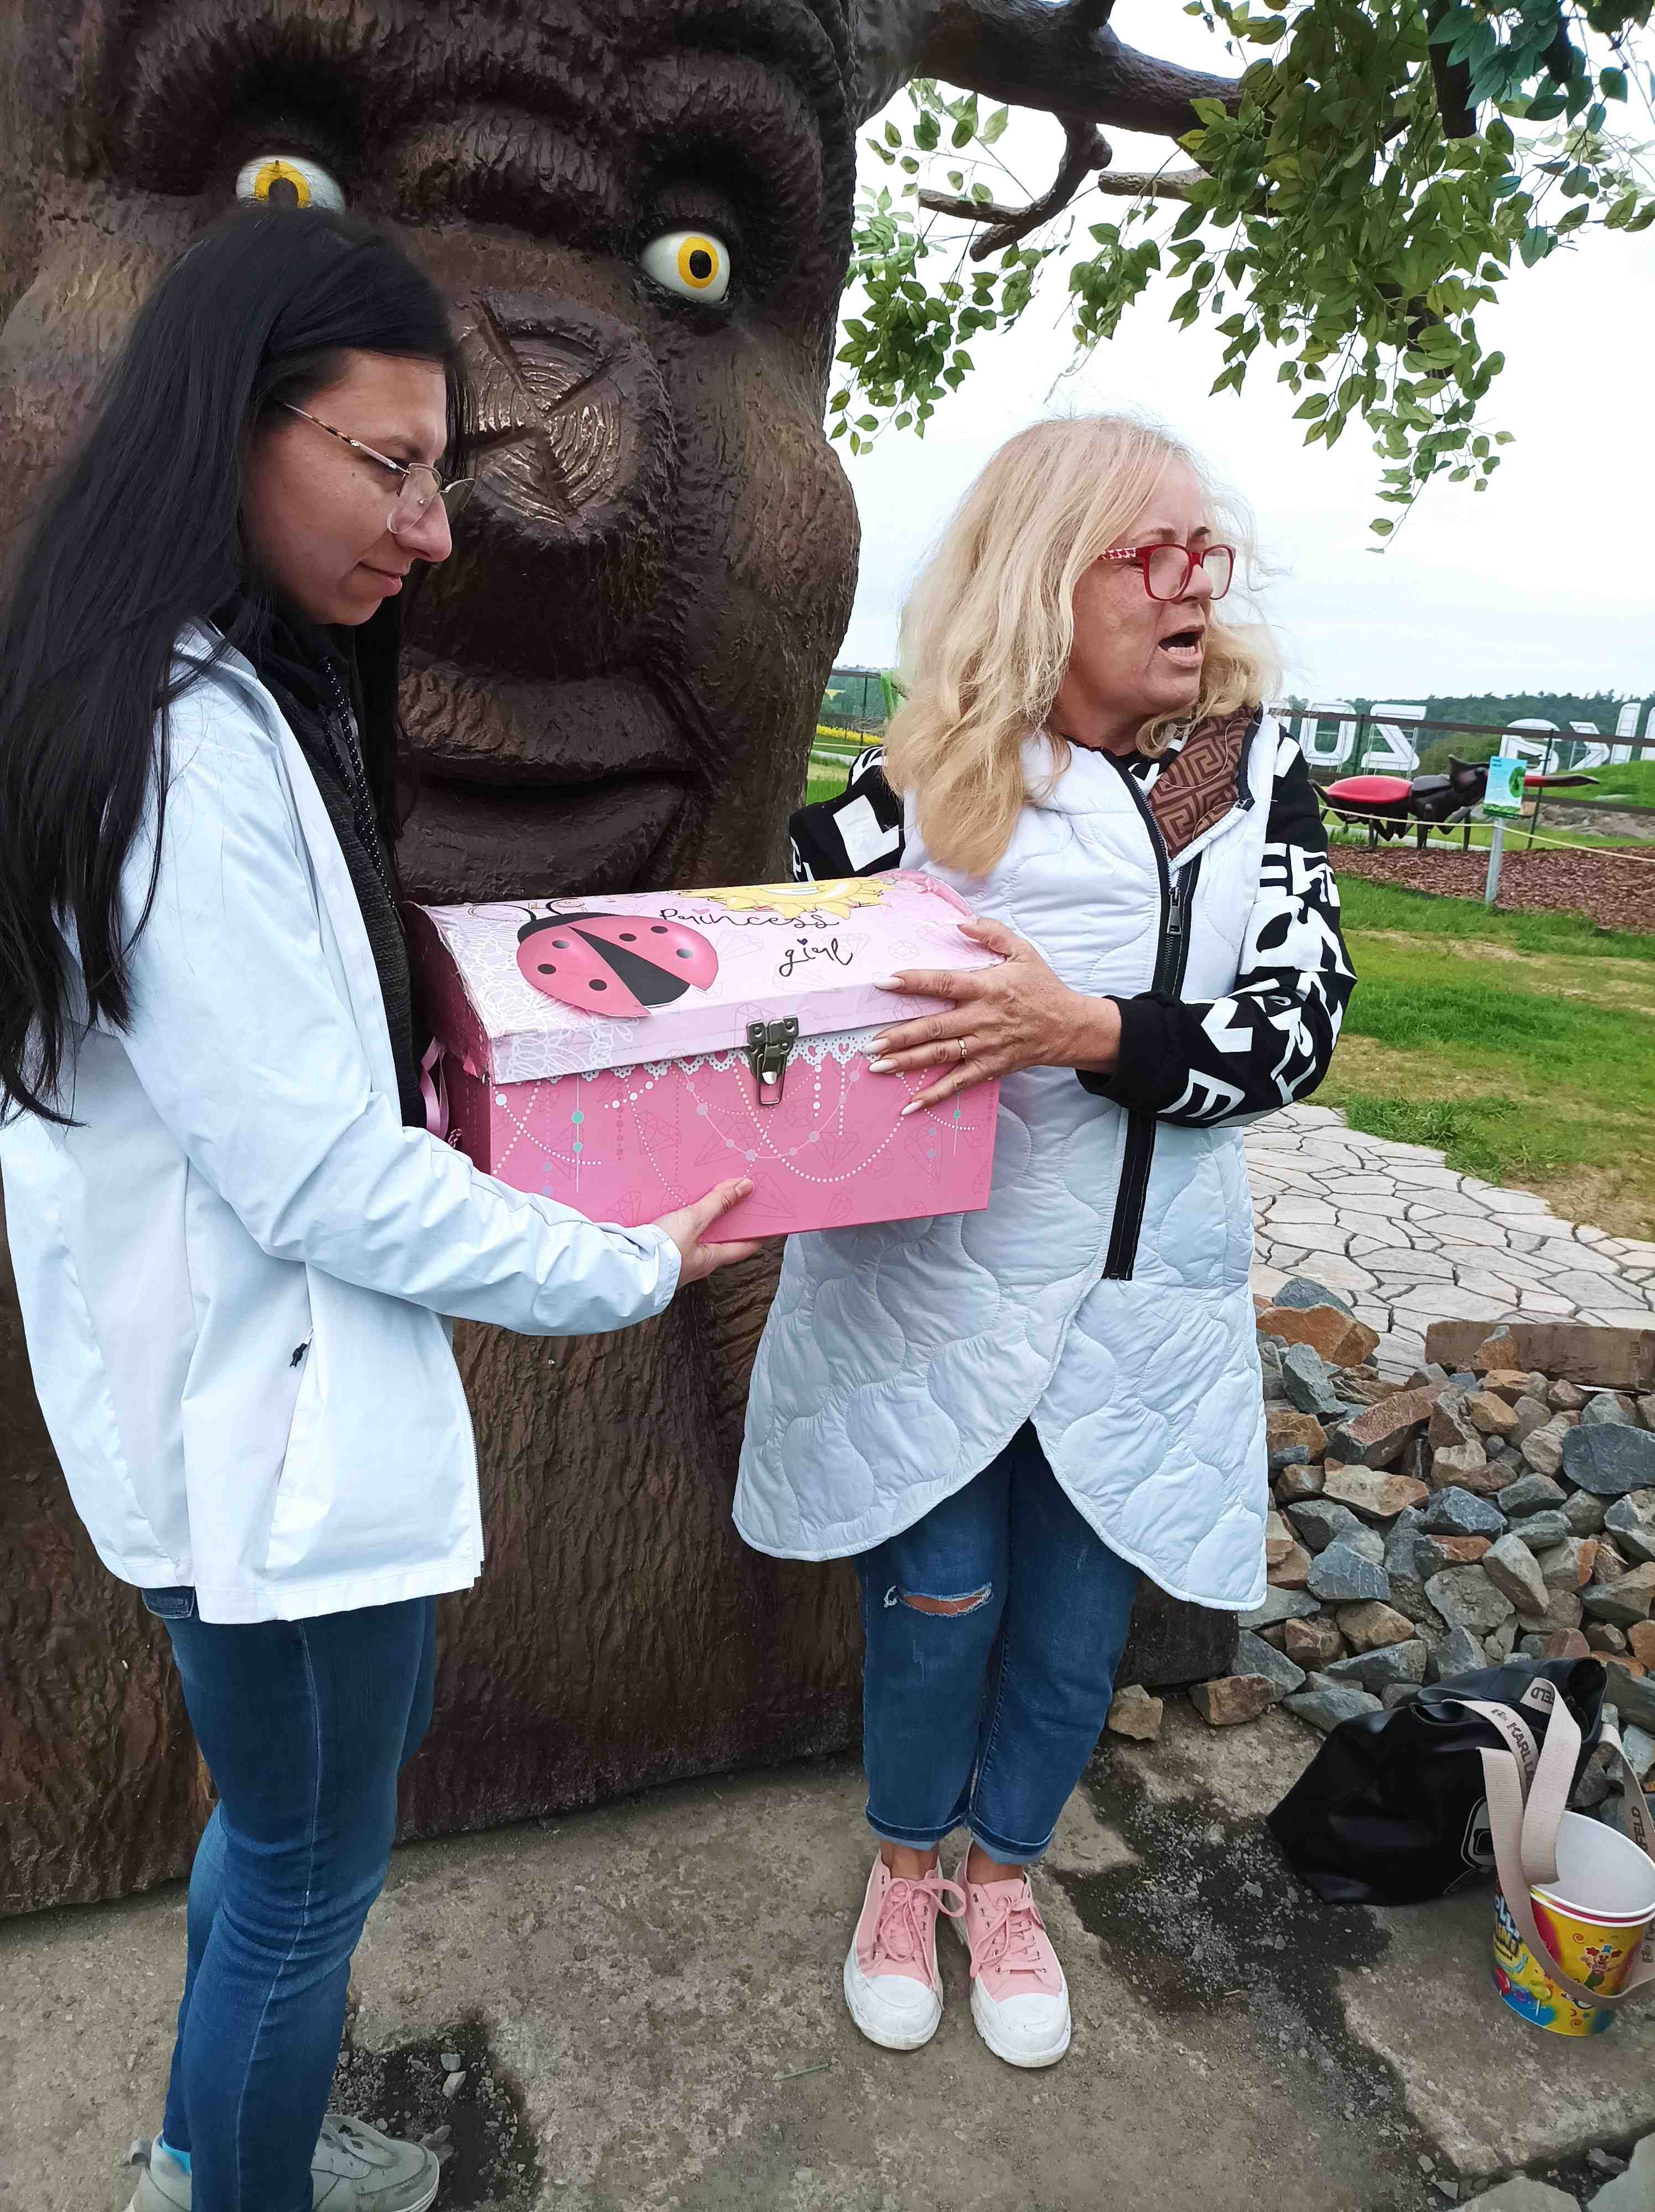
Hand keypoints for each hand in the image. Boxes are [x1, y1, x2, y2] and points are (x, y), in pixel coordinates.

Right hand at [655, 1177, 765, 1285]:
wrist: (625, 1267)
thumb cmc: (663, 1251)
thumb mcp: (693, 1220)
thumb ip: (718, 1203)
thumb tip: (746, 1186)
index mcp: (711, 1259)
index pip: (743, 1248)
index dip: (758, 1236)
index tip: (770, 1225)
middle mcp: (696, 1263)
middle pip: (720, 1242)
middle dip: (728, 1224)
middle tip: (737, 1203)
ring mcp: (676, 1261)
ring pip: (697, 1239)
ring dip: (704, 1223)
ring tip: (707, 1202)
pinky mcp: (658, 1254)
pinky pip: (677, 1236)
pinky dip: (682, 1223)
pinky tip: (676, 1211)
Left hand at [869, 916, 1121, 1115]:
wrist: (1069, 1026)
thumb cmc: (1041, 986)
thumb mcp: (1022, 951)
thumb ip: (991, 932)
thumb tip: (959, 922)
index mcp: (986, 987)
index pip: (943, 983)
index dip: (913, 982)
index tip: (884, 982)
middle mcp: (982, 1018)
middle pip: (935, 1027)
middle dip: (900, 1036)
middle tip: (869, 1043)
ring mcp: (985, 1045)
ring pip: (940, 1055)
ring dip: (907, 1062)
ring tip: (877, 1066)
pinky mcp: (990, 1067)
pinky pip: (958, 1083)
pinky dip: (934, 1095)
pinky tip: (910, 1104)